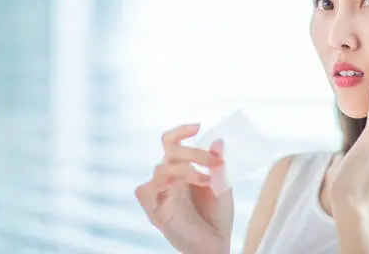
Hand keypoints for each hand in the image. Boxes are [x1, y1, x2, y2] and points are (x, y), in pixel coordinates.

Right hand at [135, 124, 233, 253]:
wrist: (217, 245)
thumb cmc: (218, 216)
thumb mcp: (223, 187)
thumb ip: (219, 167)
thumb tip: (219, 142)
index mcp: (182, 169)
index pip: (172, 143)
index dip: (180, 131)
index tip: (197, 126)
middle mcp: (169, 179)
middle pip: (169, 152)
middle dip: (193, 152)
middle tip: (214, 161)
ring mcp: (160, 194)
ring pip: (160, 168)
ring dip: (185, 169)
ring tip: (205, 180)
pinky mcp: (155, 211)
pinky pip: (145, 191)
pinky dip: (160, 184)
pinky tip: (179, 189)